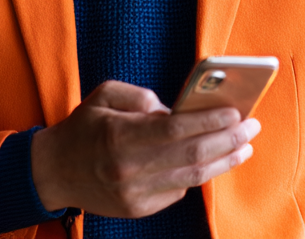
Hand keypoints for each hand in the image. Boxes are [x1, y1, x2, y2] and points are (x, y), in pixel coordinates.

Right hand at [29, 80, 259, 217]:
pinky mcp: (137, 209)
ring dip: (224, 161)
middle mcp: (127, 168)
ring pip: (192, 179)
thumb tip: (179, 110)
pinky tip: (213, 160)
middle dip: (228, 140)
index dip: (209, 121)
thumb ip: (143, 97)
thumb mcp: (105, 96)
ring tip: (245, 146)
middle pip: (191, 156)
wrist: (52, 172)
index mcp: (118, 136)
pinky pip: (178, 191)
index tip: (236, 112)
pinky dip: (198, 175)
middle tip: (252, 126)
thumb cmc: (84, 127)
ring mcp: (134, 194)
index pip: (175, 130)